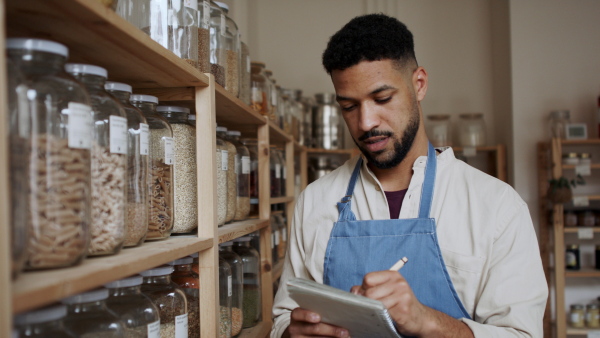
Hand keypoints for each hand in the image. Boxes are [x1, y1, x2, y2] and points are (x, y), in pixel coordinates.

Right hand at [283, 307, 349, 337]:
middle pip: (313, 329)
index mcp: (296, 315)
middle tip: (345, 332)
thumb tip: (347, 295)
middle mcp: (294, 328)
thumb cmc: (310, 319)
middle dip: (331, 330)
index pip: (298, 313)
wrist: (300, 334)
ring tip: (345, 336)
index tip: (318, 317)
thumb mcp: (311, 311)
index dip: (307, 315)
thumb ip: (323, 305)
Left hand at [350, 271, 472, 336]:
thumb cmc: (399, 303)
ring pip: (374, 304)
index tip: (367, 295)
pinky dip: (380, 317)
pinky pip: (383, 314)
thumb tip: (354, 291)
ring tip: (378, 312)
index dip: (364, 288)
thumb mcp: (386, 290)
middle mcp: (399, 283)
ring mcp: (402, 296)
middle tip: (371, 307)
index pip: (368, 278)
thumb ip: (368, 288)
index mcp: (393, 275)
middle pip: (369, 293)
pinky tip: (384, 317)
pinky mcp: (403, 310)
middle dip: (366, 301)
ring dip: (372, 310)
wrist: (420, 318)